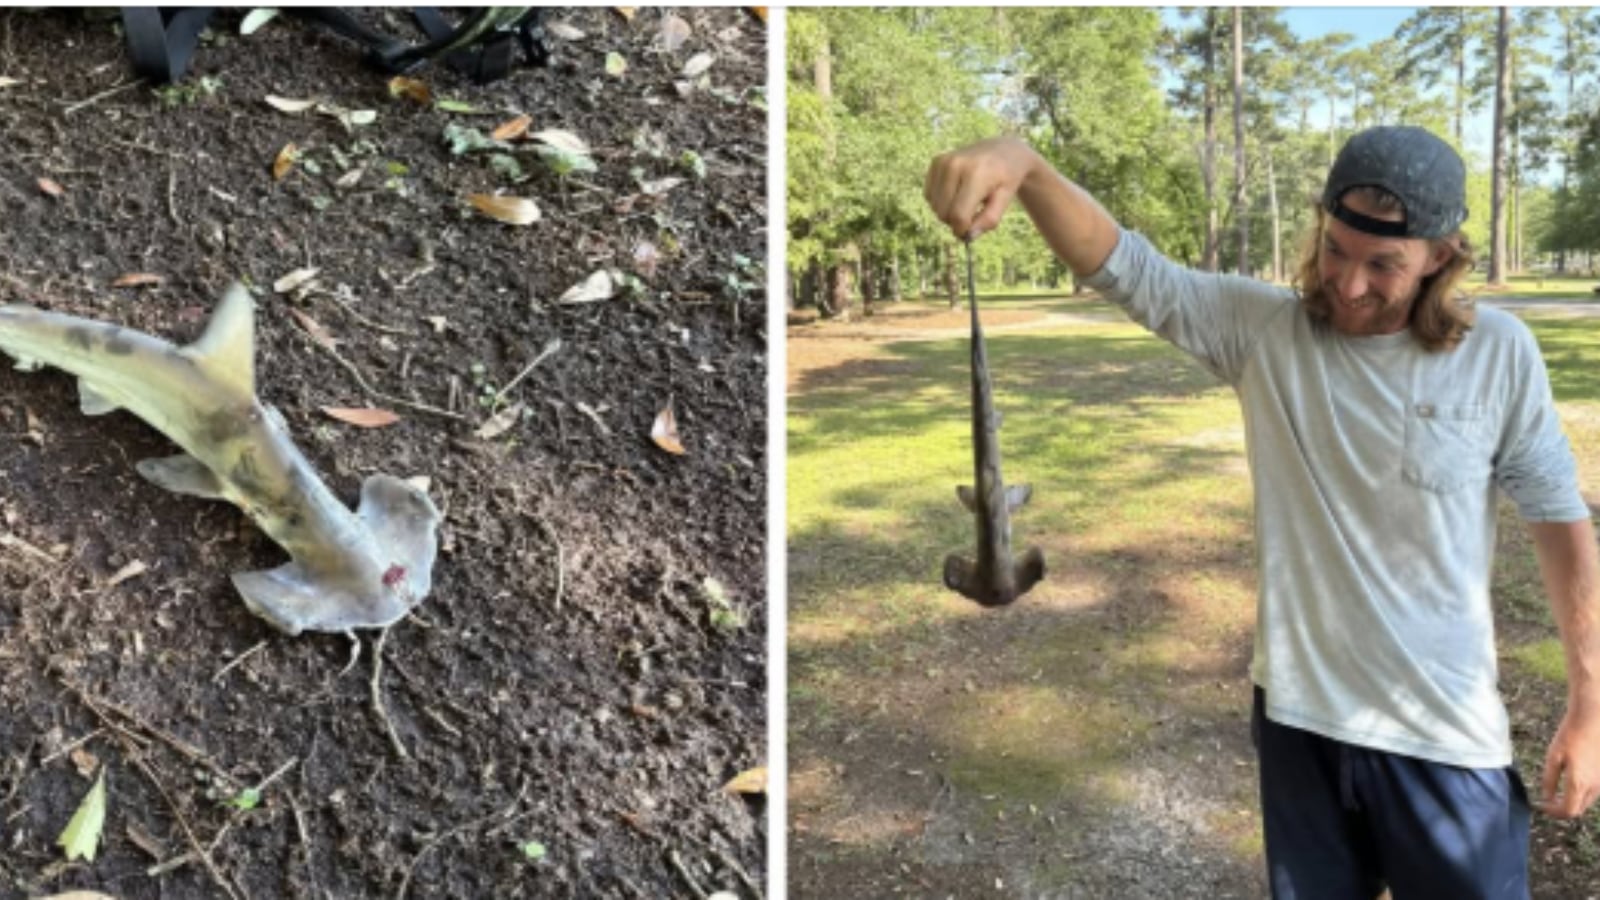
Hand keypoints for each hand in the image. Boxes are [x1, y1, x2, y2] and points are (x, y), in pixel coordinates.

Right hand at [924, 137, 1044, 240]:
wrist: (1003, 150)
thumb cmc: (1006, 178)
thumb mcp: (1005, 200)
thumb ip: (989, 220)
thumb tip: (968, 236)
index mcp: (976, 174)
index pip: (958, 215)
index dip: (963, 230)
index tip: (971, 231)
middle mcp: (956, 165)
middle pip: (944, 212)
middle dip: (956, 221)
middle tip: (972, 214)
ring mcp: (943, 162)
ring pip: (934, 206)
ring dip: (948, 211)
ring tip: (966, 200)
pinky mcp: (936, 162)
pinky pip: (929, 196)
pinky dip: (941, 201)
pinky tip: (956, 192)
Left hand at [1538, 702, 1599, 818]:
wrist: (1593, 719)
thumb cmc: (1571, 735)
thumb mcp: (1553, 757)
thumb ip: (1549, 779)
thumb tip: (1546, 797)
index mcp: (1579, 783)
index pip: (1568, 811)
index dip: (1553, 813)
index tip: (1542, 805)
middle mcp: (1595, 786)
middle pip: (1578, 809)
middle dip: (1562, 809)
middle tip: (1548, 801)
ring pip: (1587, 802)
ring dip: (1573, 801)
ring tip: (1557, 791)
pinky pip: (1594, 792)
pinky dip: (1582, 793)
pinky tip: (1571, 781)